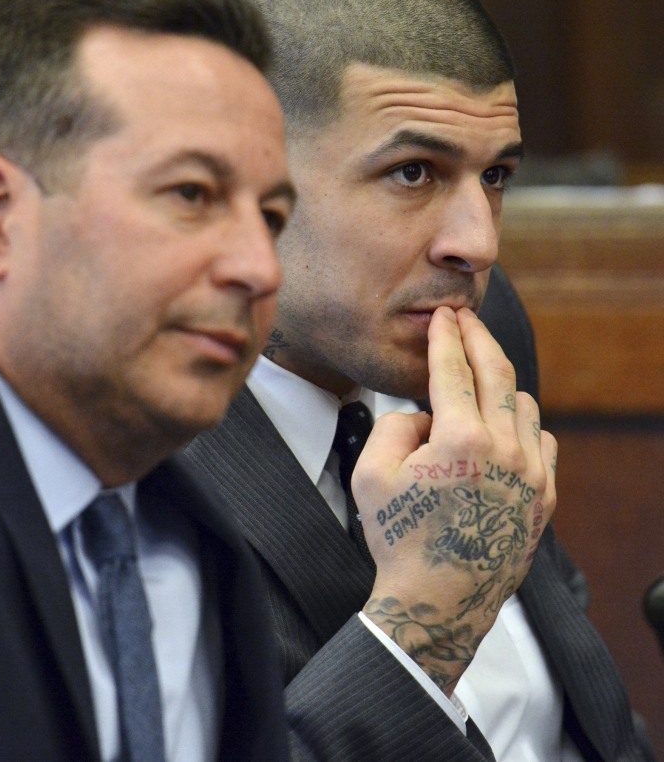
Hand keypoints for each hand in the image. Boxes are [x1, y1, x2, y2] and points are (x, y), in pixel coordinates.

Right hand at [355, 306, 556, 695]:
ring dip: (500, 385)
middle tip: (465, 318)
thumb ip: (396, 424)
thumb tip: (426, 414)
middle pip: (498, 372)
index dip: (445, 336)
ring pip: (525, 405)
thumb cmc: (400, 538)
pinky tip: (502, 430)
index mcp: (461, 440)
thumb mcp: (370, 473)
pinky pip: (543, 441)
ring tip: (477, 383)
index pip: (453, 369)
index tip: (442, 315)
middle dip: (479, 337)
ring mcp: (533, 473)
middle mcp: (506, 449)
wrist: (438, 600)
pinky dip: (522, 426)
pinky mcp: (545, 495)